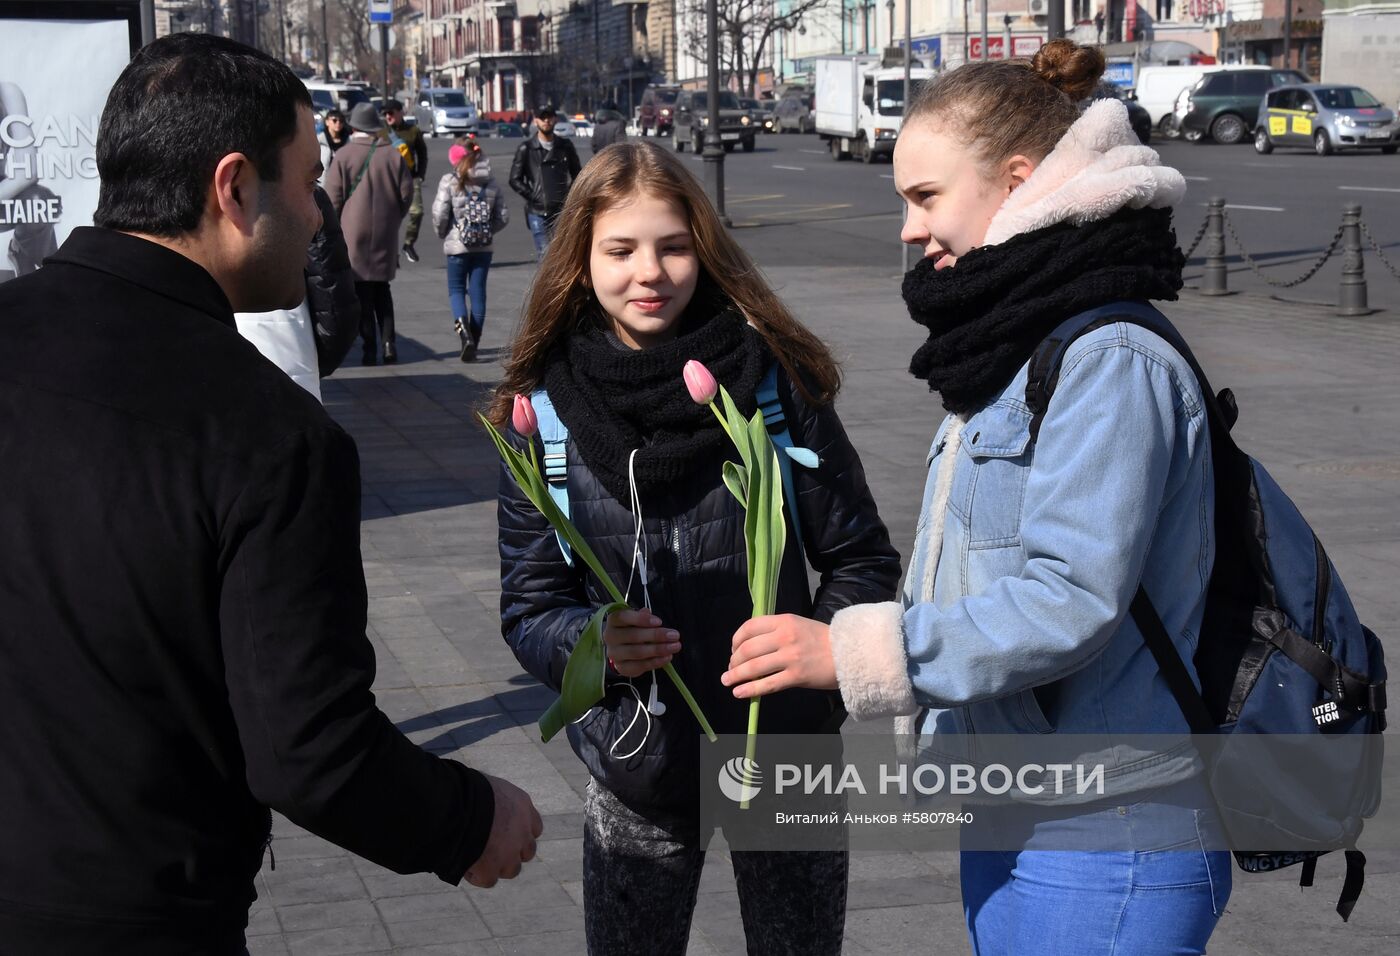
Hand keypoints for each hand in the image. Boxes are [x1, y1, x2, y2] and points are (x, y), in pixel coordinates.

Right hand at [464, 774, 543, 887]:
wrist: (456, 806)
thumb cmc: (465, 790)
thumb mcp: (488, 789)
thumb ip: (496, 803)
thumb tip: (486, 811)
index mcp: (522, 806)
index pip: (534, 828)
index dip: (520, 834)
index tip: (506, 835)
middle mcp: (523, 832)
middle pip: (527, 851)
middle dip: (512, 852)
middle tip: (492, 849)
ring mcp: (509, 854)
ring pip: (511, 869)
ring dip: (497, 866)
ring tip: (476, 858)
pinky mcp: (491, 870)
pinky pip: (487, 879)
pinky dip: (477, 875)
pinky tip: (464, 865)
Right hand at [603, 607, 679, 678]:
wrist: (621, 648)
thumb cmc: (631, 629)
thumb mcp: (636, 619)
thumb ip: (642, 616)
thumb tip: (647, 612)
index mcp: (613, 620)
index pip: (624, 617)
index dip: (641, 619)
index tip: (659, 622)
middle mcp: (610, 637)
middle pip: (633, 636)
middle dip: (656, 635)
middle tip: (675, 635)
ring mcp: (614, 654)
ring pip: (637, 652)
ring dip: (658, 649)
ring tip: (675, 646)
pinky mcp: (622, 668)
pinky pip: (640, 666)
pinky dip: (655, 662)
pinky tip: (667, 657)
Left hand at [722, 614, 836, 697]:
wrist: (850, 653)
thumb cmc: (823, 640)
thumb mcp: (798, 625)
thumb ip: (776, 631)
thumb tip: (751, 646)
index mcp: (784, 621)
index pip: (749, 627)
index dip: (736, 640)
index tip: (733, 649)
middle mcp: (785, 637)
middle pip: (748, 649)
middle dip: (734, 660)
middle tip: (730, 668)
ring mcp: (790, 657)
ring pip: (754, 667)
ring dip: (735, 675)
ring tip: (727, 681)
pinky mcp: (796, 676)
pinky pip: (767, 684)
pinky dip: (750, 689)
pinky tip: (739, 693)